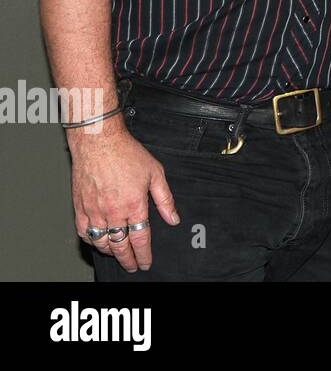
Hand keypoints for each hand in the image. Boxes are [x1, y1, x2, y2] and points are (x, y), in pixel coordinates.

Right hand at [69, 126, 179, 271]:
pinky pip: (84, 231)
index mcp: (133, 205)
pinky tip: (97, 241)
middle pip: (120, 245)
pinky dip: (91, 240)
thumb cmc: (126, 153)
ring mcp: (94, 210)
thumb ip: (165, 199)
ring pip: (101, 241)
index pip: (140, 239)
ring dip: (110, 252)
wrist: (99, 142)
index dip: (144, 254)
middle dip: (128, 259)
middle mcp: (113, 211)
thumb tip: (173, 218)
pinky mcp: (80, 206)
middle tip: (132, 266)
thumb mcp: (156, 173)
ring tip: (118, 255)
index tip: (146, 262)